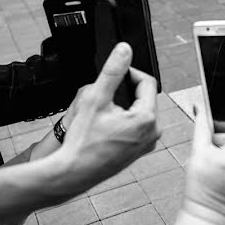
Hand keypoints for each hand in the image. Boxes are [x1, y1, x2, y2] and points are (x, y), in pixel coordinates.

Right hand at [49, 43, 159, 195]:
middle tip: (105, 96)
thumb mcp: (95, 98)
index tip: (116, 74)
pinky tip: (106, 126)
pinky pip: (137, 128)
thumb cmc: (82, 142)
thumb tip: (124, 50)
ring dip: (125, 107)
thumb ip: (112, 71)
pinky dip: (125, 122)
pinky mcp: (139, 152)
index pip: (147, 82)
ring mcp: (147, 144)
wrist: (72, 173)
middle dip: (127, 93)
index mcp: (147, 118)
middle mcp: (153, 132)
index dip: (130, 74)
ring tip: (104, 112)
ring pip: (141, 112)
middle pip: (145, 98)